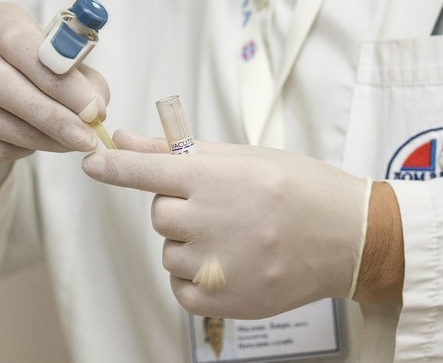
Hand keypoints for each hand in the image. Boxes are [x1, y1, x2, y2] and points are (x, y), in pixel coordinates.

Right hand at [0, 2, 108, 162]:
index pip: (30, 51)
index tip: (95, 111)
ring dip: (33, 139)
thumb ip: (84, 80)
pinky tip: (28, 147)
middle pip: (3, 87)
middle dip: (52, 119)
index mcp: (2, 23)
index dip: (66, 85)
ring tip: (65, 145)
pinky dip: (3, 150)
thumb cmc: (27, 62)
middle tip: (85, 140)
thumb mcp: (58, 56)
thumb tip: (96, 111)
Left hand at [82, 130, 371, 318]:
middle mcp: (214, 222)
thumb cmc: (303, 189)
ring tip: (237, 236)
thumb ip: (182, 152)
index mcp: (218, 180)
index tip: (92, 161)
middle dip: (182, 207)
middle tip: (222, 205)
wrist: (349, 237)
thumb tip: (128, 140)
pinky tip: (230, 263)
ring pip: (171, 252)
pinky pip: (181, 288)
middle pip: (160, 214)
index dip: (115, 166)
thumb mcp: (248, 158)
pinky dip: (196, 276)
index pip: (147, 171)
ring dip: (191, 243)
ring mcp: (220, 266)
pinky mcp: (226, 301)